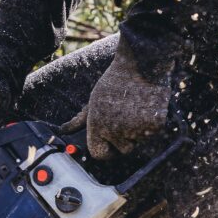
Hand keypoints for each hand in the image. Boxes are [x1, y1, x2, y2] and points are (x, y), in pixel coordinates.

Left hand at [62, 37, 170, 159]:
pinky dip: (152, 122)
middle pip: (123, 150)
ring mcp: (135, 130)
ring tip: (136, 107)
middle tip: (127, 118)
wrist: (141, 63)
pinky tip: (147, 105)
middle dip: (126, 139)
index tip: (111, 144)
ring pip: (139, 141)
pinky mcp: (153, 125)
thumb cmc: (115, 82)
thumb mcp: (93, 101)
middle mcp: (114, 132)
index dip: (105, 150)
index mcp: (97, 127)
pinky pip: (152, 132)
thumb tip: (63, 130)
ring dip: (139, 129)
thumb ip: (79, 120)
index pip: (99, 154)